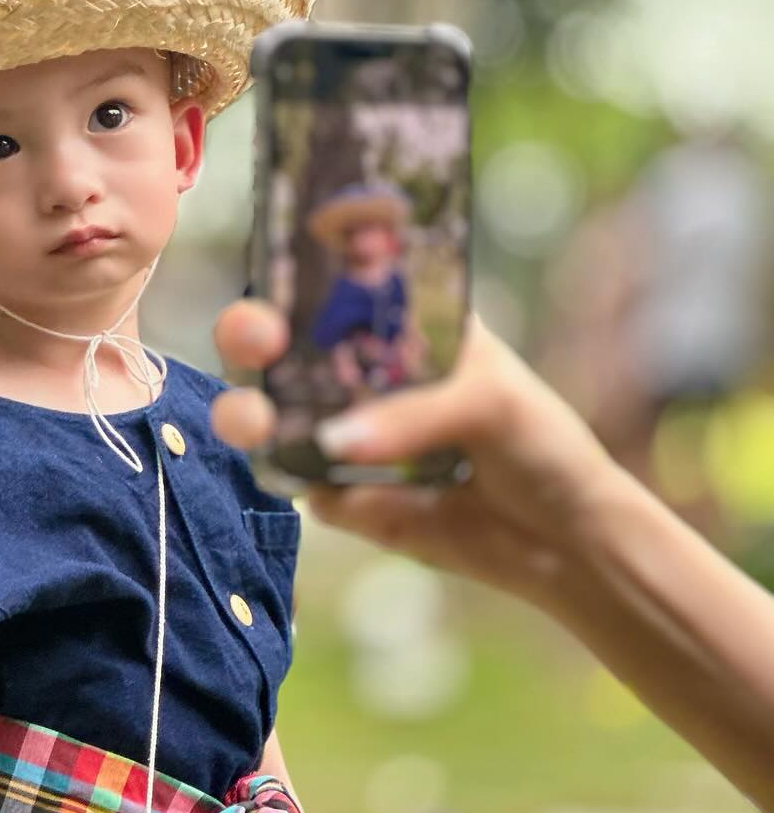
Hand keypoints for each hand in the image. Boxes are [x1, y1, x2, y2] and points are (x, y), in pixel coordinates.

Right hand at [211, 301, 622, 608]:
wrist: (565, 544)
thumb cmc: (541, 444)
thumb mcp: (493, 400)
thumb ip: (416, 412)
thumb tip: (334, 442)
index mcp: (400, 324)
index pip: (332, 282)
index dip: (292, 269)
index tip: (277, 271)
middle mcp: (359, 371)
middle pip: (278, 342)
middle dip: (249, 334)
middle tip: (259, 341)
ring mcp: (342, 433)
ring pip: (268, 412)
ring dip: (246, 410)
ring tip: (255, 421)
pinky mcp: (337, 496)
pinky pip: (294, 481)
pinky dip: (287, 475)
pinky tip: (307, 474)